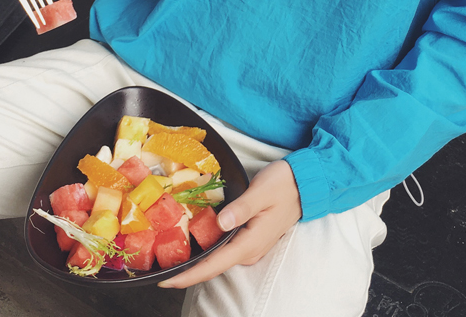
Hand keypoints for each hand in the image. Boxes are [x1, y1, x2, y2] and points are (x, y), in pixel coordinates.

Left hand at [158, 160, 302, 288]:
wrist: (306, 183)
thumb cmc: (283, 184)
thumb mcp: (261, 191)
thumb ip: (241, 208)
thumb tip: (220, 223)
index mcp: (250, 242)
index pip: (214, 265)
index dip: (189, 275)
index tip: (166, 281)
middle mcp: (249, 251)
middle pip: (213, 267)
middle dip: (187, 270)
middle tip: (159, 266)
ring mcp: (251, 246)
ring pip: (219, 259)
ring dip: (197, 260)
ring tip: (172, 255)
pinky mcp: (251, 238)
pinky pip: (226, 250)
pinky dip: (209, 249)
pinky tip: (196, 241)